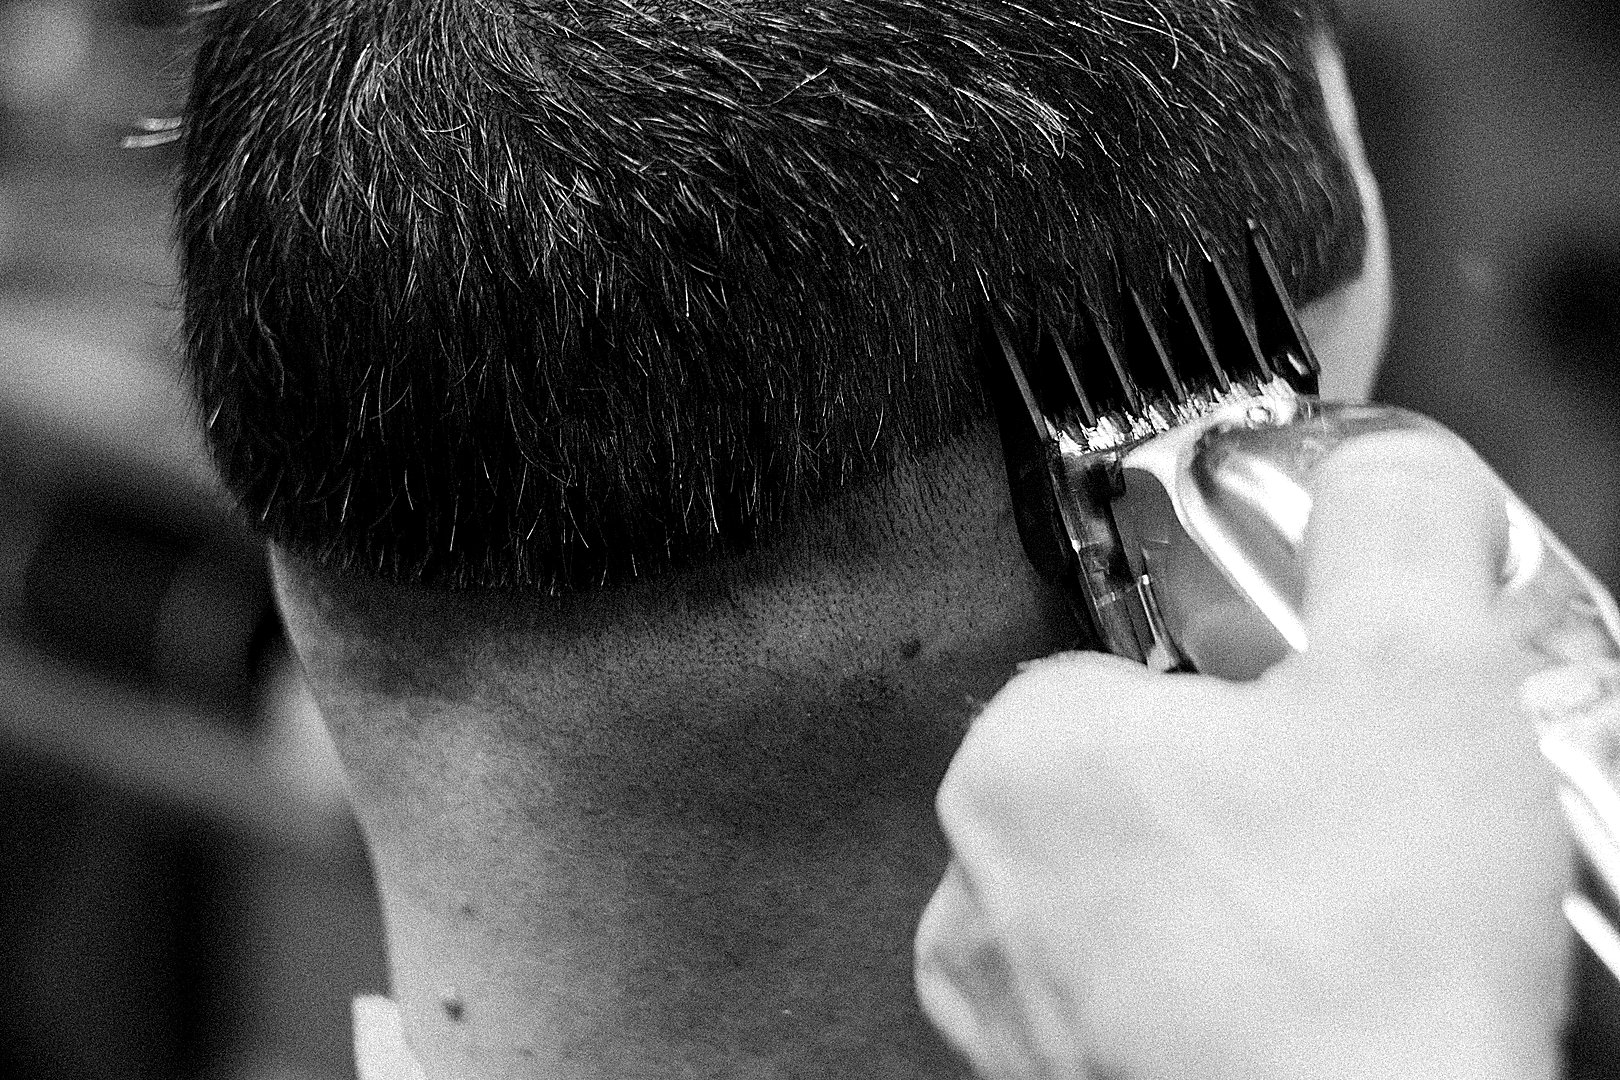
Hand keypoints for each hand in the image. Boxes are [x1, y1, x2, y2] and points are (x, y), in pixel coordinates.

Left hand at [914, 431, 1571, 1079]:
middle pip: (1116, 786)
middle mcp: (980, 884)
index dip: (1231, 687)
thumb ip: (1389, 529)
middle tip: (1334, 830)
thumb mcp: (1419, 674)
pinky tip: (1283, 1010)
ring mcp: (1005, 1006)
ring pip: (1115, 902)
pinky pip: (1117, 1007)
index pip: (1116, 668)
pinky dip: (1186, 1001)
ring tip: (1319, 927)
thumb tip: (1381, 472)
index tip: (1301, 725)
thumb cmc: (1365, 957)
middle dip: (1223, 795)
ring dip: (1206, 902)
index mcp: (1026, 754)